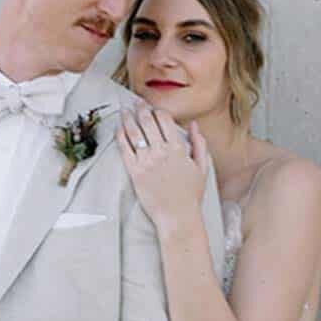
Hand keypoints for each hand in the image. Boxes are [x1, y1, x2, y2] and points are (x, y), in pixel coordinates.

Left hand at [117, 105, 207, 233]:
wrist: (177, 217)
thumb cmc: (191, 195)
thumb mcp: (202, 167)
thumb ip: (199, 143)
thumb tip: (193, 124)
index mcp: (178, 149)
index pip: (164, 120)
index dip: (157, 111)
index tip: (153, 108)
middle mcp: (161, 152)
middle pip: (147, 122)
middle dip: (140, 109)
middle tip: (135, 103)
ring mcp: (146, 161)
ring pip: (134, 132)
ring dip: (128, 118)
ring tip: (124, 110)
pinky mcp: (134, 172)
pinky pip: (124, 149)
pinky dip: (120, 135)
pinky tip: (119, 128)